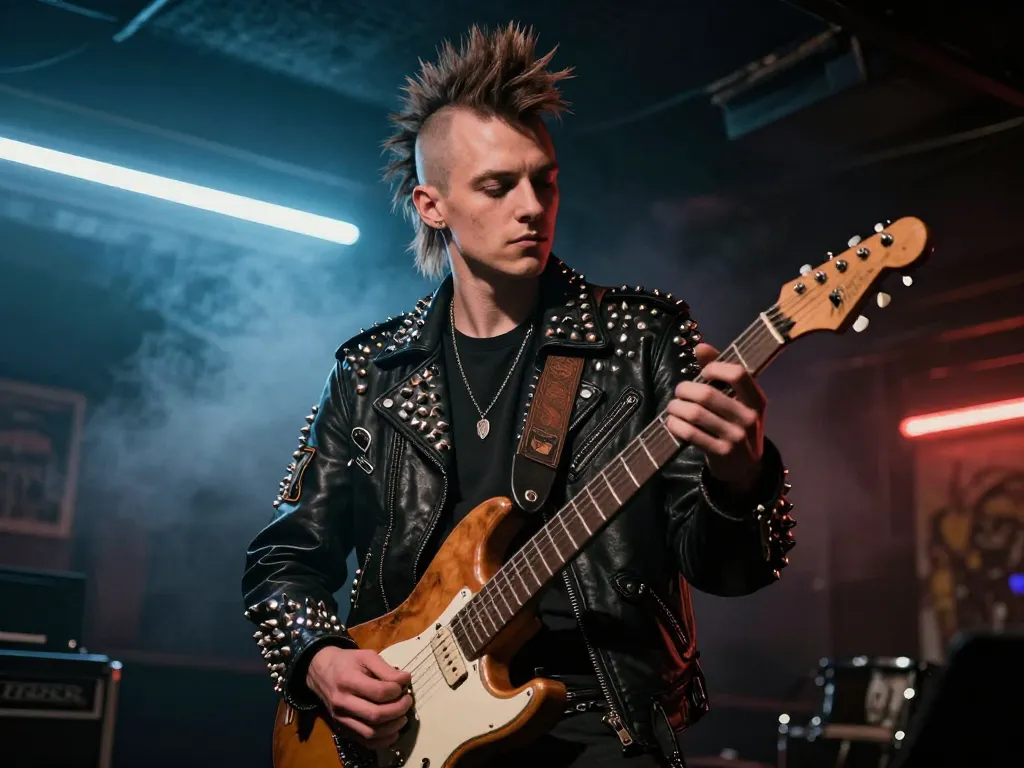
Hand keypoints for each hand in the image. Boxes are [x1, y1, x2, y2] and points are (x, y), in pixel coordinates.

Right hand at [306, 646, 412, 748]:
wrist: (320, 672)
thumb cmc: (346, 662)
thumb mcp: (366, 656)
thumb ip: (386, 668)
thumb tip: (406, 680)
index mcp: (348, 680)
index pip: (378, 692)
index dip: (396, 691)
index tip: (403, 686)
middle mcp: (342, 703)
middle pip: (375, 715)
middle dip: (398, 710)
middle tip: (408, 701)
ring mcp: (341, 719)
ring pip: (371, 733)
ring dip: (393, 727)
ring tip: (403, 716)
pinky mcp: (342, 729)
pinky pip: (364, 742)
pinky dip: (383, 741)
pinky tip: (394, 731)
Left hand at [666, 343, 765, 491]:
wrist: (746, 468)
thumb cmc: (737, 425)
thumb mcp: (738, 400)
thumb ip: (720, 372)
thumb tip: (700, 346)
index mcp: (757, 400)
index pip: (738, 373)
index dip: (715, 368)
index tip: (704, 374)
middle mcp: (749, 417)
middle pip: (707, 394)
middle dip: (684, 389)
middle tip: (679, 392)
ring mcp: (735, 437)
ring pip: (695, 414)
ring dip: (676, 407)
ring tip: (673, 407)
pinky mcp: (720, 453)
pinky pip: (690, 433)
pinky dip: (675, 425)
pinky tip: (673, 422)